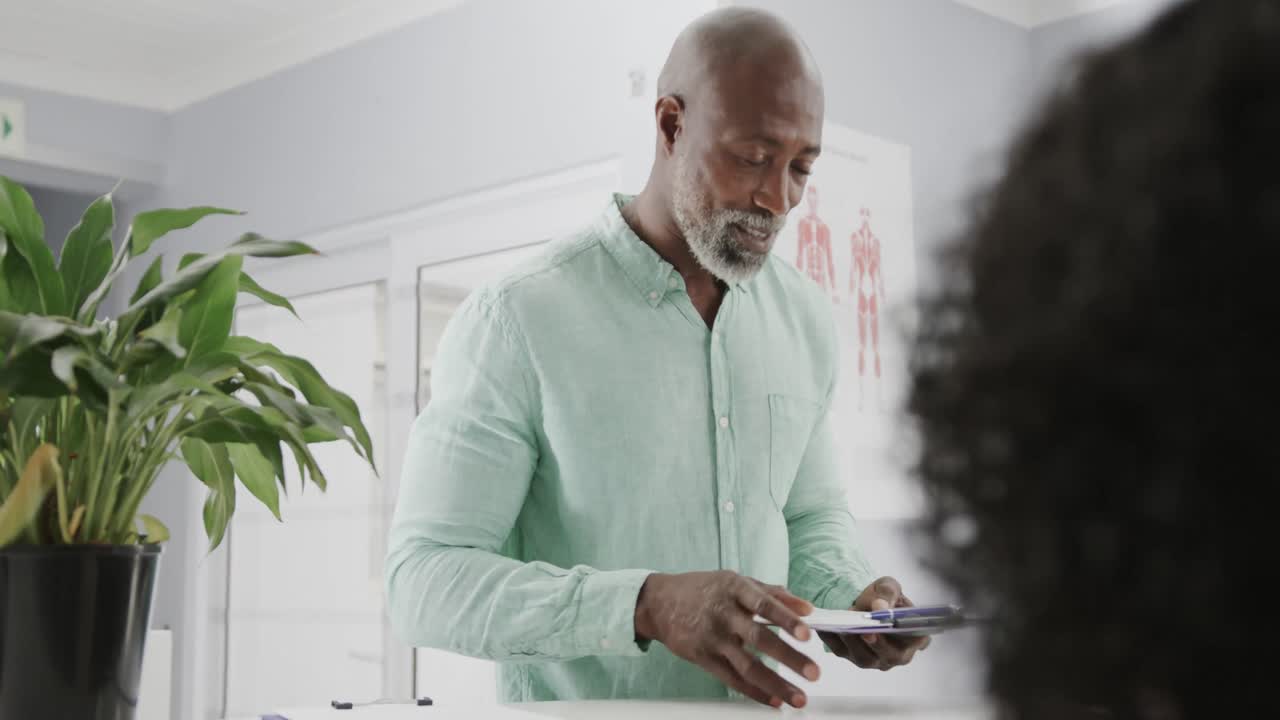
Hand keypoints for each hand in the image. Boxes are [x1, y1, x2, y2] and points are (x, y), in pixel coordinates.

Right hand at [634, 570, 820, 707]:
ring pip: (748, 665)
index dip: (787, 619)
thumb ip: (772, 593)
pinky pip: (732, 679)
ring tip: (798, 697)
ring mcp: (713, 638)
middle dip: (789, 657)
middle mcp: (724, 614)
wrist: (658, 602)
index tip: (807, 634)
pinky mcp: (703, 657)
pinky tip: (774, 700)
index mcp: (735, 589)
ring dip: (776, 683)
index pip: (764, 605)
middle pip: (760, 638)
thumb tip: (807, 608)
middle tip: (814, 672)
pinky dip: (755, 692)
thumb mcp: (736, 581)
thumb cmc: (704, 589)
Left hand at [820, 576, 929, 670]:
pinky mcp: (852, 656)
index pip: (919, 641)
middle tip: (866, 631)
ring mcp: (876, 660)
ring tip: (845, 627)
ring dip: (854, 643)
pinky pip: (841, 651)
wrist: (863, 600)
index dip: (909, 636)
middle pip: (890, 656)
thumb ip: (887, 595)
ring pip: (865, 659)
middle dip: (878, 643)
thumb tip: (880, 608)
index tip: (895, 626)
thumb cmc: (883, 596)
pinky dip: (833, 639)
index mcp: (915, 636)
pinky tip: (826, 627)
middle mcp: (898, 654)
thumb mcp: (888, 587)